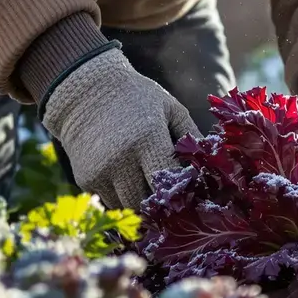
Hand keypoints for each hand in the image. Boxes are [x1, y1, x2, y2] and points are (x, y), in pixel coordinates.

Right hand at [41, 48, 198, 209]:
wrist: (85, 90)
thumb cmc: (136, 96)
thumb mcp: (170, 108)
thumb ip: (191, 136)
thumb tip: (212, 163)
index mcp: (148, 139)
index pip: (171, 181)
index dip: (184, 191)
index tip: (194, 192)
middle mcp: (122, 159)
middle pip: (150, 203)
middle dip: (165, 205)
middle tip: (176, 201)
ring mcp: (101, 172)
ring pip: (130, 208)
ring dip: (144, 205)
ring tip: (154, 192)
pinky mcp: (86, 179)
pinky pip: (111, 203)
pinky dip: (124, 199)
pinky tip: (130, 182)